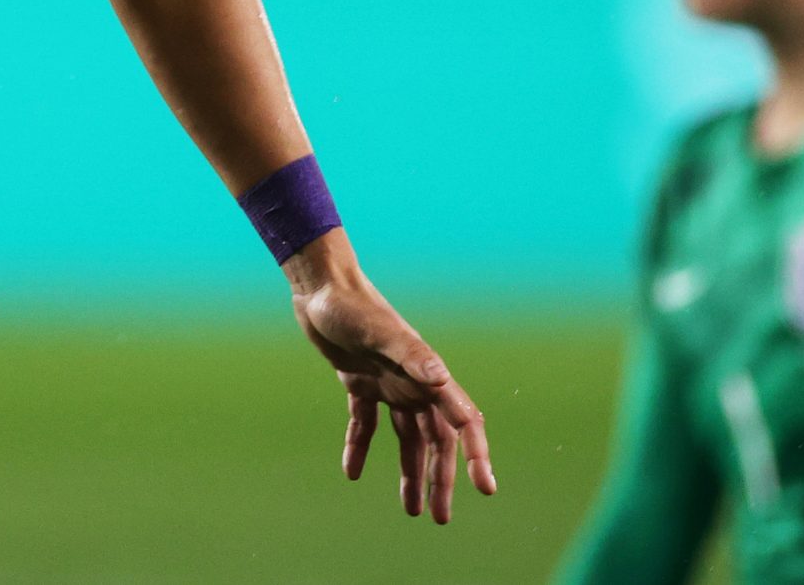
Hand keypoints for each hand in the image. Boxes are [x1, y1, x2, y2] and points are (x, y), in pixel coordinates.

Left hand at [287, 235, 496, 522]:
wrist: (318, 286)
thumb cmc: (352, 306)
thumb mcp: (381, 332)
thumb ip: (412, 356)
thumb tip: (443, 381)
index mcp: (427, 375)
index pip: (462, 422)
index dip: (476, 455)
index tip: (484, 488)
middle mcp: (413, 383)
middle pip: (435, 441)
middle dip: (440, 478)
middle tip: (439, 517)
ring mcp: (387, 384)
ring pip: (406, 438)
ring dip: (410, 472)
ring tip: (412, 510)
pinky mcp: (359, 383)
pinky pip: (366, 424)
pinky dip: (361, 447)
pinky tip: (352, 472)